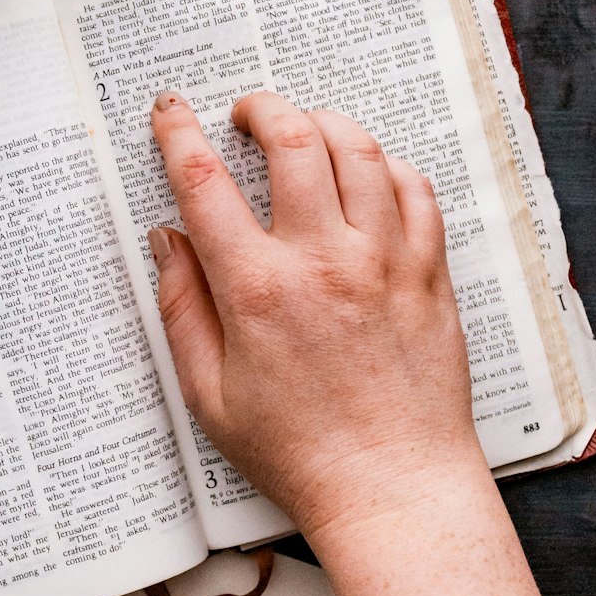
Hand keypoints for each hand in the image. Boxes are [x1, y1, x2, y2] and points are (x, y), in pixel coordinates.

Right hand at [148, 89, 487, 547]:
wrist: (391, 486)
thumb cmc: (298, 453)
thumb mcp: (209, 393)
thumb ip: (182, 308)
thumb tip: (167, 241)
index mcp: (258, 290)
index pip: (204, 182)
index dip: (178, 132)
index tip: (171, 111)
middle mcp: (324, 262)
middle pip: (292, 138)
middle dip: (261, 108)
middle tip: (246, 113)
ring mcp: (385, 262)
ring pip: (359, 149)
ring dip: (323, 123)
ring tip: (304, 130)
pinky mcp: (428, 274)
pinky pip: (415, 189)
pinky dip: (387, 165)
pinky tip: (367, 175)